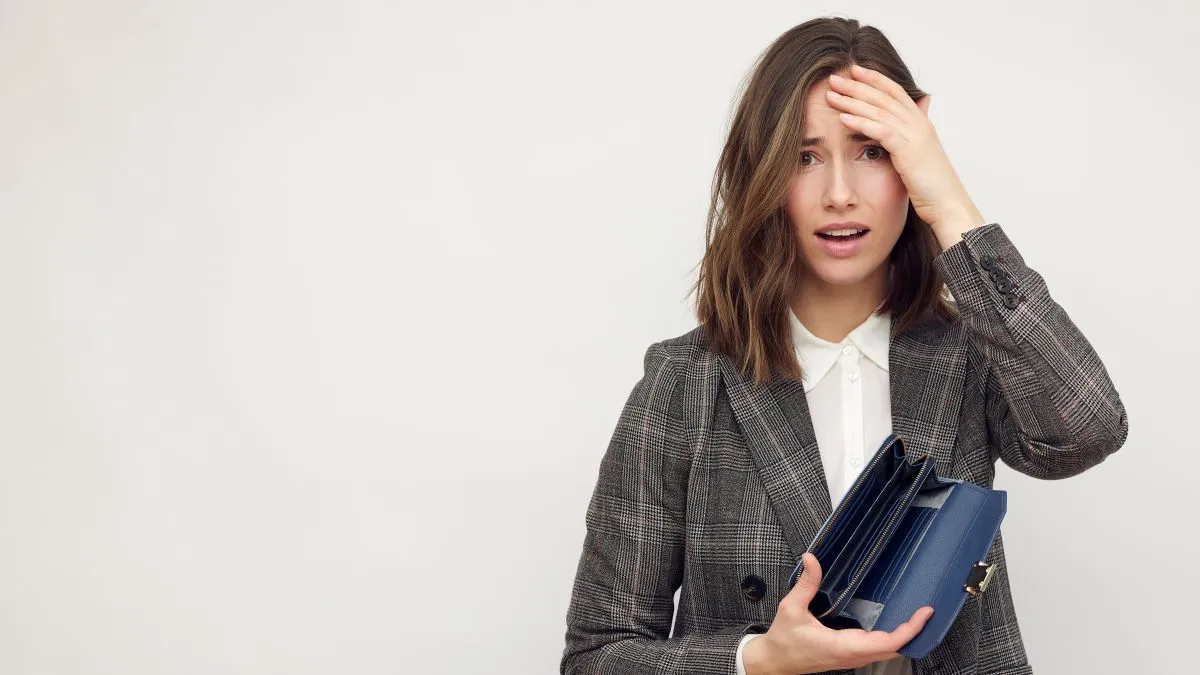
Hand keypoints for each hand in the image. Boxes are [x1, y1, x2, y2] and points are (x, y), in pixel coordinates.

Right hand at [742, 552, 932, 674]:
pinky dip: (892, 638)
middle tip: (926, 610)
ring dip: (904, 635)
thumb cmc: (783, 640)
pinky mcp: (849, 656)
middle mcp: (852, 656)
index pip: (888, 643)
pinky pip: (878, 650)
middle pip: (895, 649)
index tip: (923, 613)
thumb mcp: (792, 608)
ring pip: (888, 651)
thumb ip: (806, 583)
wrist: (774, 662)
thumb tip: (812, 559)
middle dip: (913, 631)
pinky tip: (895, 624)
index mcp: (843, 646)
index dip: (909, 629)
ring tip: (916, 615)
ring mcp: (852, 658)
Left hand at [824, 64, 984, 242]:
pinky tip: (843, 118)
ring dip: (853, 101)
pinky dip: (861, 122)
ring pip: (879, 111)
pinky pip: (880, 131)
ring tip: (831, 95)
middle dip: (858, 85)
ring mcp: (914, 136)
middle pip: (884, 97)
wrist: (947, 204)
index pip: (895, 92)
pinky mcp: (908, 151)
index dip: (875, 79)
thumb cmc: (932, 185)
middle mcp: (918, 124)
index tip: (854, 70)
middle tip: (834, 78)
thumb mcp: (920, 155)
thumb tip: (906, 126)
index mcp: (920, 122)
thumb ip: (910, 136)